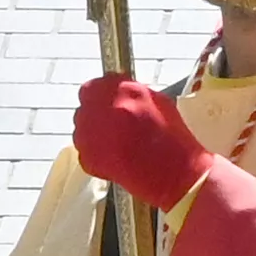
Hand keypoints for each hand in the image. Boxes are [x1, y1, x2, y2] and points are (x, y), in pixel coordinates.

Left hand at [73, 73, 216, 207]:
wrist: (170, 169)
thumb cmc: (170, 134)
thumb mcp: (156, 100)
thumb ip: (132, 93)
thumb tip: (124, 94)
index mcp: (114, 89)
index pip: (93, 87)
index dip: (102, 96)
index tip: (110, 104)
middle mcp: (95, 108)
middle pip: (87, 109)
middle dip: (98, 116)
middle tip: (117, 127)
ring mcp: (87, 134)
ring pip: (84, 131)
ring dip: (97, 135)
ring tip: (120, 146)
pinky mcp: (86, 158)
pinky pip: (87, 153)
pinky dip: (98, 156)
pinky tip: (118, 159)